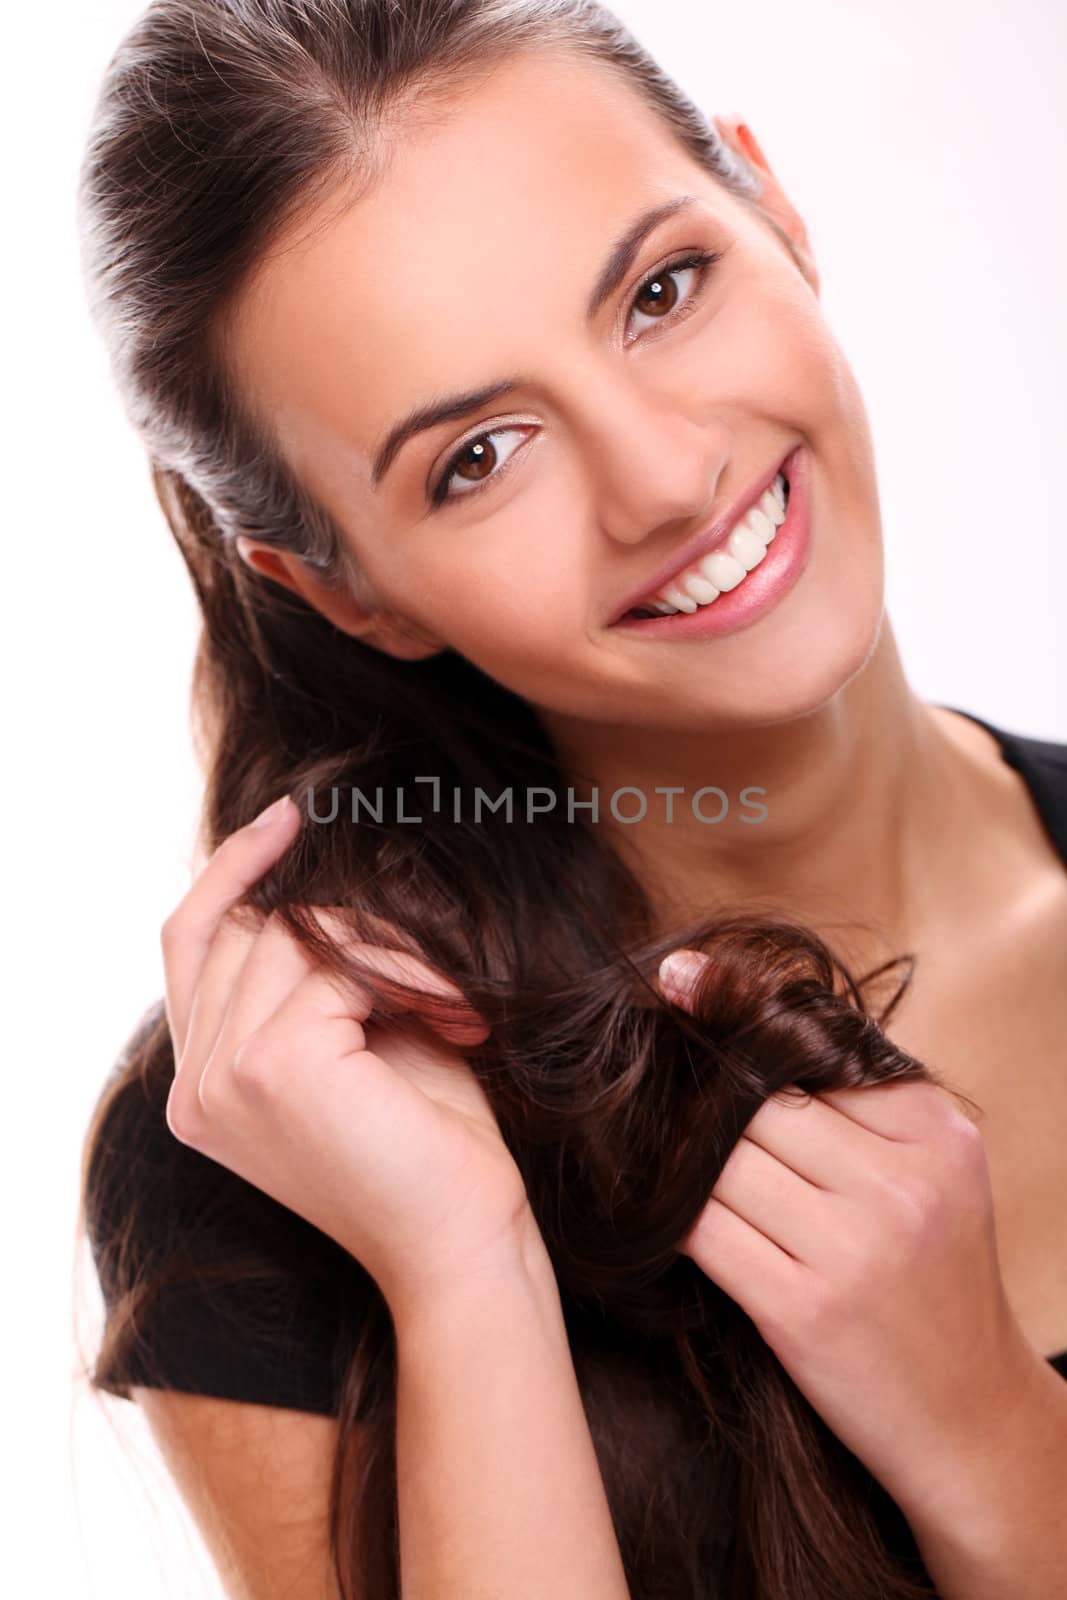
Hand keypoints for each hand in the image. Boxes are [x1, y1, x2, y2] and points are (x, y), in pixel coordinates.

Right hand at [161, 795, 536, 1320]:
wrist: (466, 1242)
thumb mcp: (362, 1041)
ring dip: (393, 951)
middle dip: (352, 927)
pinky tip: (458, 1016)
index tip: (290, 817)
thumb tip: (319, 880)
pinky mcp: (274, 1066)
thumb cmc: (428, 1146)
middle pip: (253, 928)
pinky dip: (411, 972)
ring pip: (300, 939)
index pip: (190, 942)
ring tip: (457, 1003)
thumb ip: (319, 974)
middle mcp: (196, 1087)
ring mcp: (225, 1078)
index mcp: (202, 1087)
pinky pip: (342, 964)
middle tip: (441, 974)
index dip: (232, 869)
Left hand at [658, 948, 1037, 1512]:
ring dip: (676, 1147)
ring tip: (640, 1130)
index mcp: (935, 1132)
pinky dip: (668, 1209)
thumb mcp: (933, 1174)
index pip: (817, 1048)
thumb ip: (861, 1103)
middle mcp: (902, 1181)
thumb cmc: (935, 1282)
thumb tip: (744, 1014)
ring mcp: (854, 1248)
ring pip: (721, 1157)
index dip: (739, 1015)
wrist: (971, 1417)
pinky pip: (703, 1229)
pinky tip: (651, 1199)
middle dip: (702, 1084)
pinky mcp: (803, 1310)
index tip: (677, 978)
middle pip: (760, 1097)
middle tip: (647, 1063)